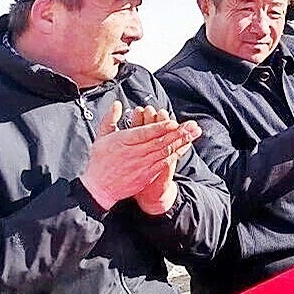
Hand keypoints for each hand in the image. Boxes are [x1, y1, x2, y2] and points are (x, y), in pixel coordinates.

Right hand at [81, 101, 201, 211]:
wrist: (99, 189)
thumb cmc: (100, 161)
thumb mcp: (101, 137)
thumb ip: (110, 119)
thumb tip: (117, 104)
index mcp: (123, 142)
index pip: (145, 133)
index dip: (160, 128)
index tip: (173, 122)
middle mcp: (134, 153)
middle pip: (159, 141)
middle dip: (178, 133)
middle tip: (193, 125)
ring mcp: (142, 165)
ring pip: (164, 151)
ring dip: (181, 142)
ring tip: (194, 133)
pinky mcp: (146, 175)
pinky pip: (164, 163)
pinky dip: (176, 154)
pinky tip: (185, 147)